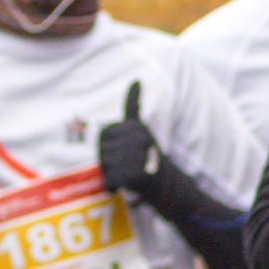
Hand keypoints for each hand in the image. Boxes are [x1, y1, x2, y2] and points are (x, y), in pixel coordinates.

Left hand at [100, 81, 162, 198]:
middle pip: (101, 151)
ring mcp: (135, 155)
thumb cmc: (147, 156)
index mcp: (134, 126)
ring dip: (112, 173)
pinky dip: (112, 187)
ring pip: (103, 166)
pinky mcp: (133, 175)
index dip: (108, 146)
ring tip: (131, 173)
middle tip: (130, 164)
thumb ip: (133, 106)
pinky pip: (108, 182)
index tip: (126, 148)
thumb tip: (135, 81)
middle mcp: (135, 138)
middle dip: (108, 161)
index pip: (103, 135)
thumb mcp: (138, 129)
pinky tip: (124, 186)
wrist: (167, 184)